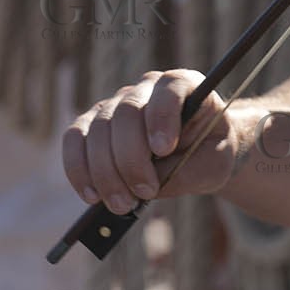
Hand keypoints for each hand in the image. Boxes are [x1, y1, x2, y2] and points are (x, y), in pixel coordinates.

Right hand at [63, 70, 239, 214]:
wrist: (198, 153)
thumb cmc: (209, 152)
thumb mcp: (214, 163)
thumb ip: (186, 172)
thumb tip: (146, 188)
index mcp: (185, 84)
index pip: (170, 88)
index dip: (162, 116)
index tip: (164, 149)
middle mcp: (147, 87)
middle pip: (127, 111)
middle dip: (132, 158)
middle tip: (145, 193)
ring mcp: (116, 103)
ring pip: (99, 129)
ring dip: (106, 172)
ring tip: (123, 204)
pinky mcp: (93, 124)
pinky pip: (75, 141)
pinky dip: (79, 170)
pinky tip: (93, 196)